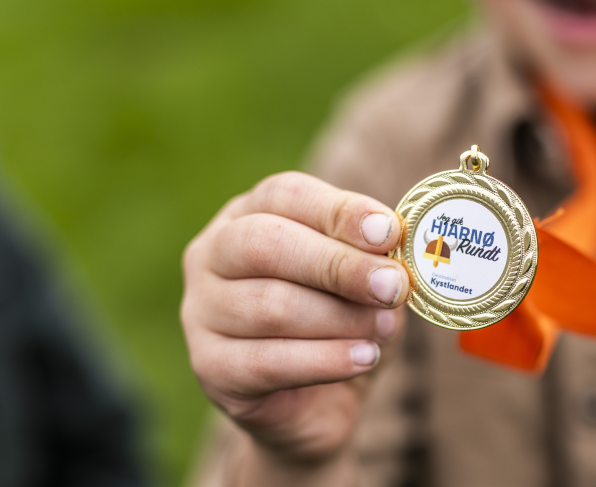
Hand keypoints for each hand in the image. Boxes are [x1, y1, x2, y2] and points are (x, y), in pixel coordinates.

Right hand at [181, 172, 406, 475]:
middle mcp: (212, 254)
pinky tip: (363, 358)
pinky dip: (326, 360)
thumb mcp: (365, 280)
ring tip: (383, 329)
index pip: (285, 195)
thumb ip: (373, 259)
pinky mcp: (210, 367)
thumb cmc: (341, 319)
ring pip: (270, 306)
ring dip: (341, 319)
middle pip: (266, 244)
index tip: (388, 232)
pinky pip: (268, 362)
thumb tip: (393, 252)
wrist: (318, 401)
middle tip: (392, 286)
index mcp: (248, 214)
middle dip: (338, 265)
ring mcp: (202, 311)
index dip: (339, 211)